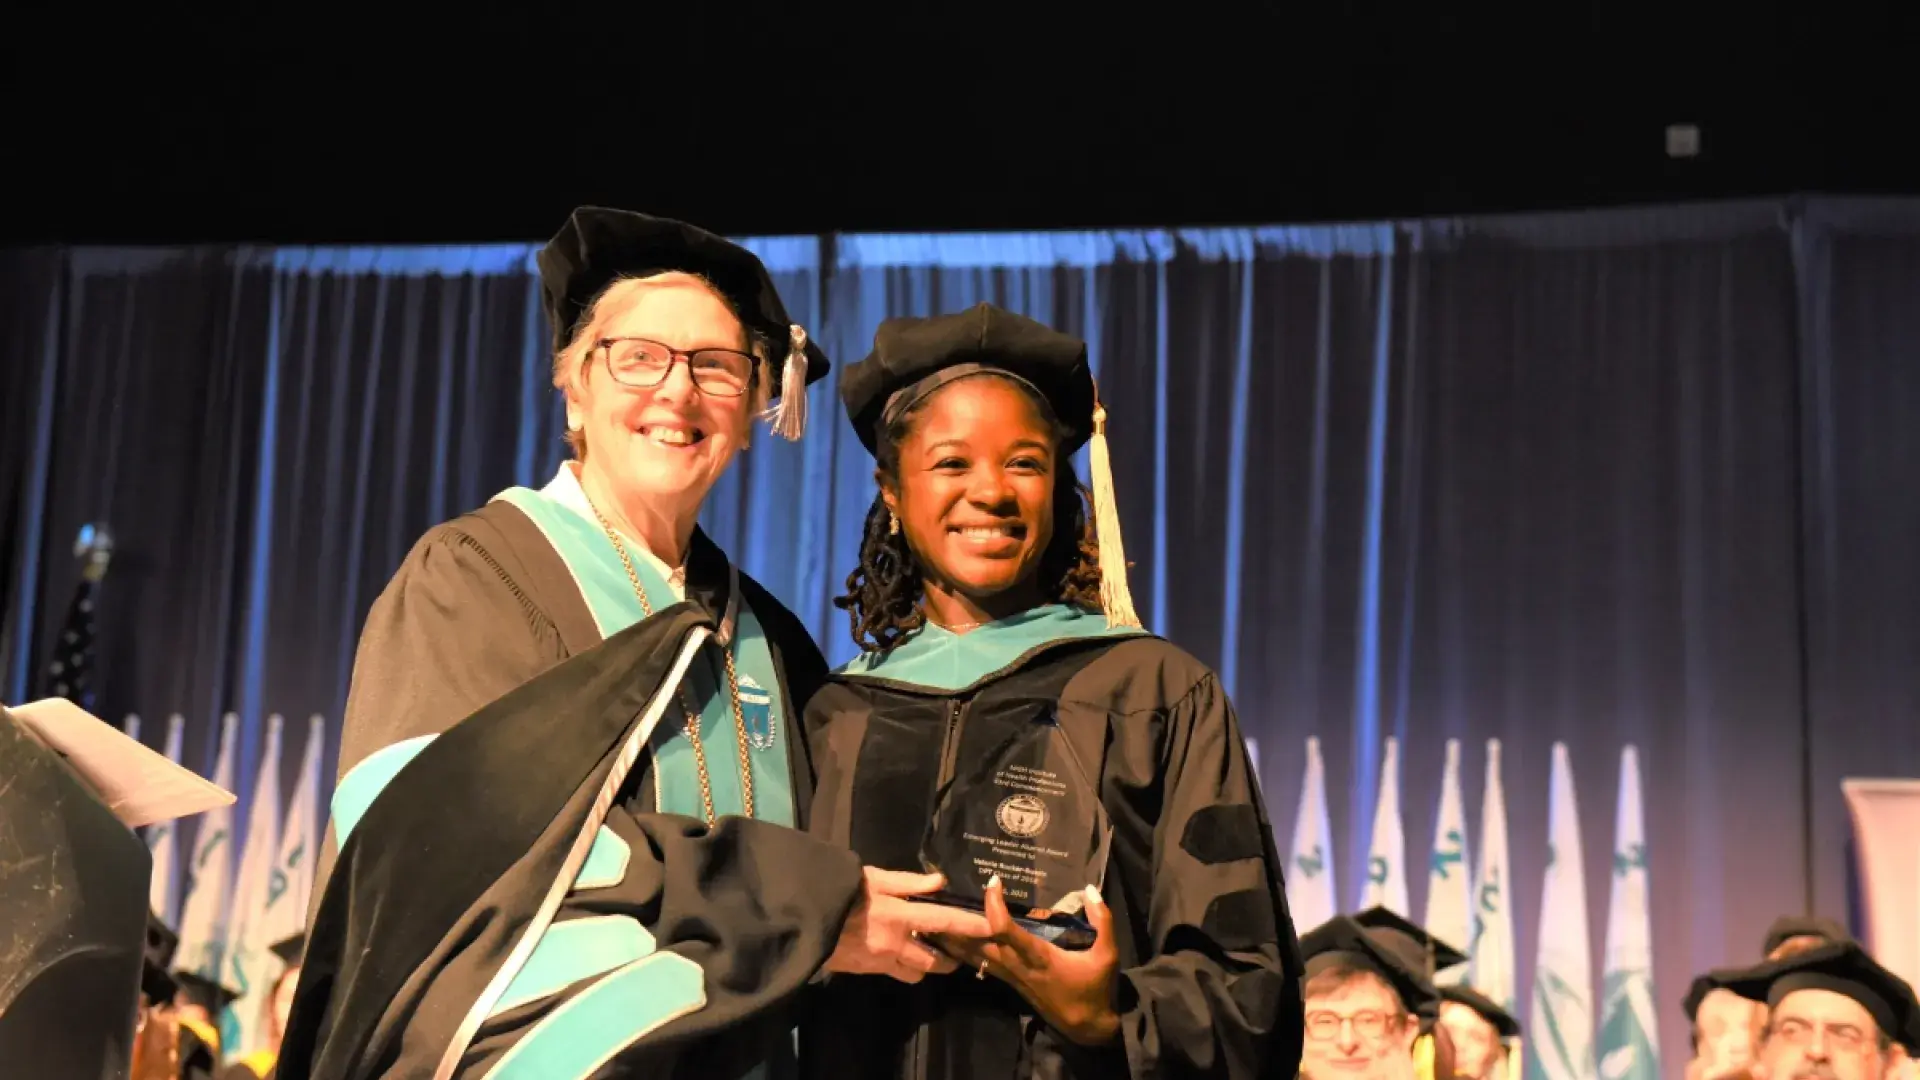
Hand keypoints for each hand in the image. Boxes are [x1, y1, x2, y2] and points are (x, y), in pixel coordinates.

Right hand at [825, 868, 992, 983]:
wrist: (805, 919)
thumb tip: (939, 882)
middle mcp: (895, 944)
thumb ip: (908, 882)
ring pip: (915, 972)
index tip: (991, 928)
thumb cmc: (841, 891)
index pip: (943, 921)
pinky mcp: (866, 970)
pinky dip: (902, 964)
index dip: (969, 925)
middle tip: (956, 949)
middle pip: (934, 962)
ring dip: (925, 964)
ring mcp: (880, 961)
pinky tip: (898, 951)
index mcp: (898, 916)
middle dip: (949, 959)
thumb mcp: (874, 878)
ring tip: (926, 951)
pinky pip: (894, 972)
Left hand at [934, 875, 1120, 1046]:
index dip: (995, 906)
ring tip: (932, 918)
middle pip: (977, 944)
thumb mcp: (1108, 955)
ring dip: (953, 939)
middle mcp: (1017, 966)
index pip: (1006, 930)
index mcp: (1038, 957)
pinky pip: (981, 963)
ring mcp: (1010, 975)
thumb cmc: (1095, 988)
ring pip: (974, 956)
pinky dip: (964, 950)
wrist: (1087, 1026)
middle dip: (956, 923)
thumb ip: (1102, 920)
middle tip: (938, 899)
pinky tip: (951, 940)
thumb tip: (1091, 889)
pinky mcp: (1009, 980)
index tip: (993, 881)